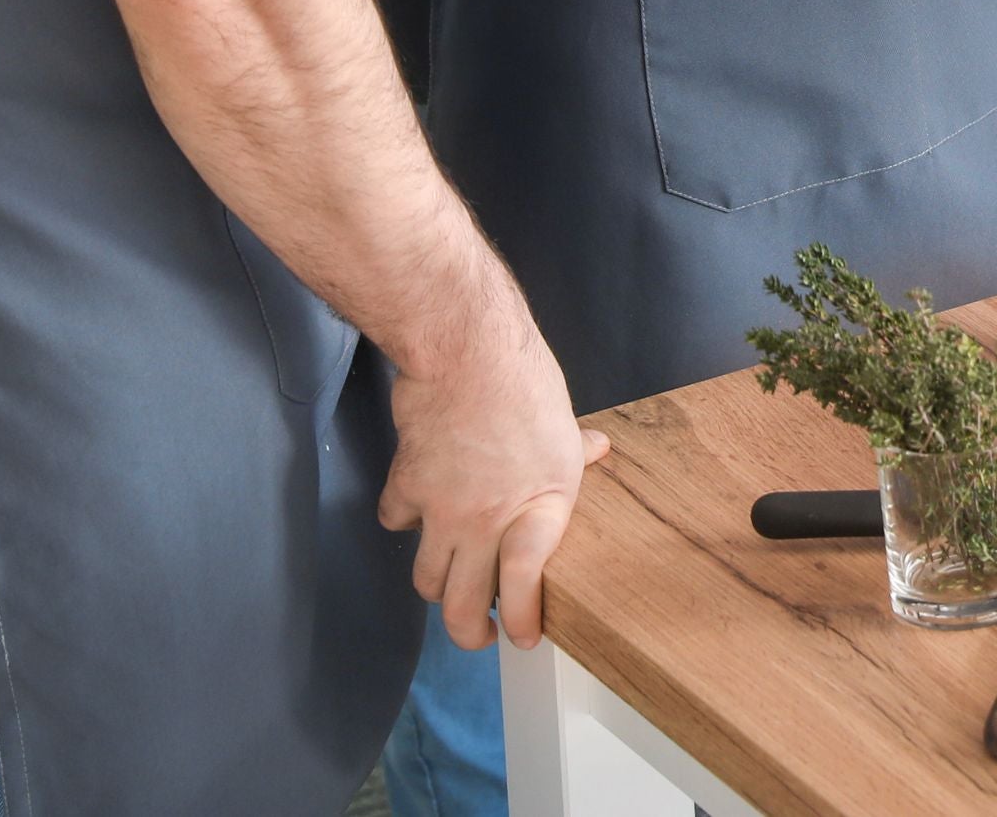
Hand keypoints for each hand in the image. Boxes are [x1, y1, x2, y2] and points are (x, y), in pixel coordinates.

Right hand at [381, 302, 606, 651]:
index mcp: (538, 509)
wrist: (468, 359)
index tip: (522, 637)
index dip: (519, 621)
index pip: (523, 588)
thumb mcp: (566, 426)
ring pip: (427, 577)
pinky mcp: (406, 488)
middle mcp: (488, 522)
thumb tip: (599, 449)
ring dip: (437, 588)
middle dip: (467, 632)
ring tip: (449, 587)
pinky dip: (405, 522)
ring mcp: (442, 511)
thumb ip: (578, 451)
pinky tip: (417, 512)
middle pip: (461, 604)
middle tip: (478, 635)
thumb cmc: (526, 387)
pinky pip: (397, 523)